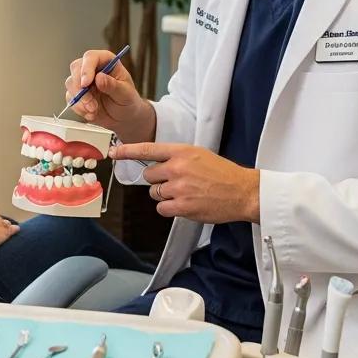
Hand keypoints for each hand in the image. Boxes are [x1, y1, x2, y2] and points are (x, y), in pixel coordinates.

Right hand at [65, 49, 156, 142]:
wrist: (124, 117)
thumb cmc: (128, 101)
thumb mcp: (125, 94)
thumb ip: (113, 85)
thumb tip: (99, 78)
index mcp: (106, 61)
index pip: (91, 57)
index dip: (86, 69)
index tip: (86, 84)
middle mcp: (92, 69)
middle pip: (76, 68)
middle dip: (79, 87)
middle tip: (89, 102)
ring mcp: (83, 81)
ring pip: (70, 84)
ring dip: (80, 100)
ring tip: (94, 110)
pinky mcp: (78, 95)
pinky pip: (71, 99)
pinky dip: (79, 108)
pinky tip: (92, 114)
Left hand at [109, 141, 260, 222]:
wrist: (243, 191)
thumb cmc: (222, 173)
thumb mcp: (199, 154)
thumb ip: (177, 157)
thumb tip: (157, 163)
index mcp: (182, 151)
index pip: (148, 149)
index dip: (128, 151)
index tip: (114, 151)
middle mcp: (178, 168)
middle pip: (149, 175)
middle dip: (157, 180)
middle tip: (174, 182)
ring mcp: (179, 188)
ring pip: (155, 193)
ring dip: (164, 194)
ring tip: (184, 193)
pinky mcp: (183, 207)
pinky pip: (161, 208)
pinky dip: (169, 208)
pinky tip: (183, 204)